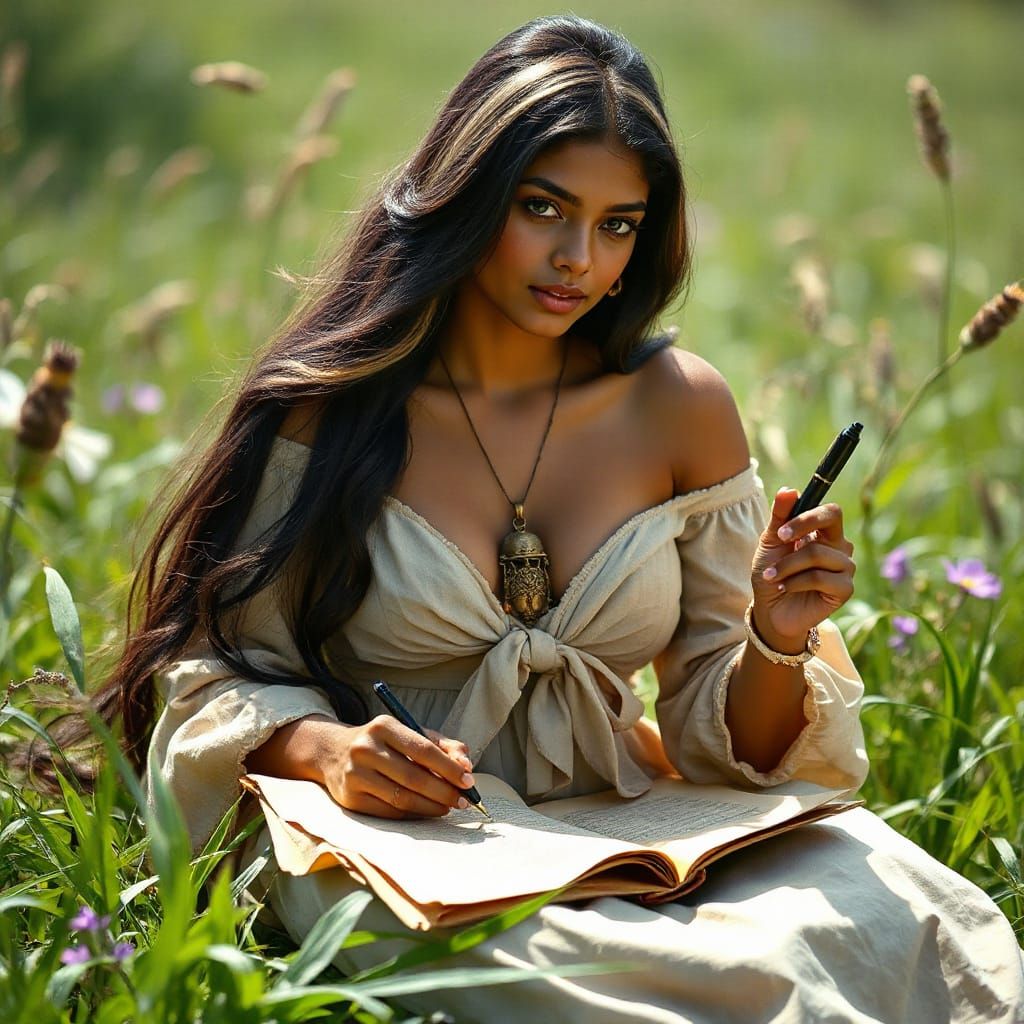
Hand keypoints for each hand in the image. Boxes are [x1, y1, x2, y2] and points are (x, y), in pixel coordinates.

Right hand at [324, 716, 475, 819]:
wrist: (333, 752)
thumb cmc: (382, 742)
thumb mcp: (409, 732)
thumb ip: (442, 745)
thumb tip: (466, 766)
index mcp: (383, 726)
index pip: (423, 749)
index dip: (449, 768)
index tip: (468, 781)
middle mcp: (366, 748)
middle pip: (413, 777)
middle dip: (444, 791)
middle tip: (463, 800)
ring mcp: (355, 775)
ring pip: (402, 798)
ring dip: (431, 806)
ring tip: (448, 807)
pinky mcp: (350, 799)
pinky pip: (389, 812)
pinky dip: (413, 814)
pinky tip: (426, 811)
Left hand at [749, 487, 855, 652]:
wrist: (770, 609)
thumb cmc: (772, 573)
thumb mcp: (770, 542)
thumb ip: (780, 516)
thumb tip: (788, 489)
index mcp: (824, 532)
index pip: (830, 510)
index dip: (806, 515)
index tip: (782, 531)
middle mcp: (839, 547)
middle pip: (832, 520)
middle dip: (800, 528)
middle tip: (778, 542)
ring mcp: (845, 568)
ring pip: (817, 553)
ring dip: (787, 565)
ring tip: (772, 577)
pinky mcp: (845, 589)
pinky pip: (820, 577)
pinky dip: (795, 582)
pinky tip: (785, 588)